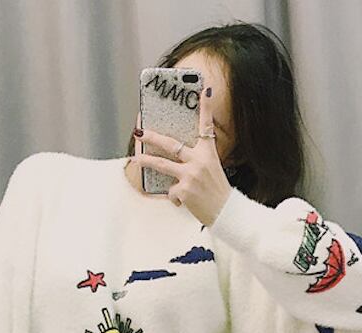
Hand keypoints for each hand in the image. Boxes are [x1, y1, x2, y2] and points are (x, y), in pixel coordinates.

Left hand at [129, 85, 232, 226]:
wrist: (226, 213)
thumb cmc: (217, 192)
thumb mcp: (212, 170)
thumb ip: (196, 161)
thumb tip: (175, 158)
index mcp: (208, 153)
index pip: (207, 126)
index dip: (206, 107)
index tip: (205, 90)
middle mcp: (199, 161)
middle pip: (171, 144)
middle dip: (153, 137)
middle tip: (140, 131)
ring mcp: (190, 175)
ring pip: (162, 164)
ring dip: (146, 160)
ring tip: (136, 158)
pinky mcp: (184, 190)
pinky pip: (171, 191)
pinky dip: (175, 198)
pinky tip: (184, 201)